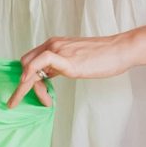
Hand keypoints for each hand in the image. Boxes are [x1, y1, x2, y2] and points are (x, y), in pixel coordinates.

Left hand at [8, 34, 136, 107]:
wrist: (121, 50)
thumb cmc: (104, 56)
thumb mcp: (76, 60)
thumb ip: (60, 65)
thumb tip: (48, 75)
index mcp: (55, 44)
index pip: (31, 60)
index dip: (28, 78)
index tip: (35, 94)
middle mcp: (54, 45)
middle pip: (26, 63)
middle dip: (24, 85)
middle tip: (37, 101)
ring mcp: (59, 51)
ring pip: (29, 65)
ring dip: (25, 87)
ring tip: (39, 102)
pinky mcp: (67, 59)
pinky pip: (40, 62)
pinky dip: (30, 72)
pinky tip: (27, 83)